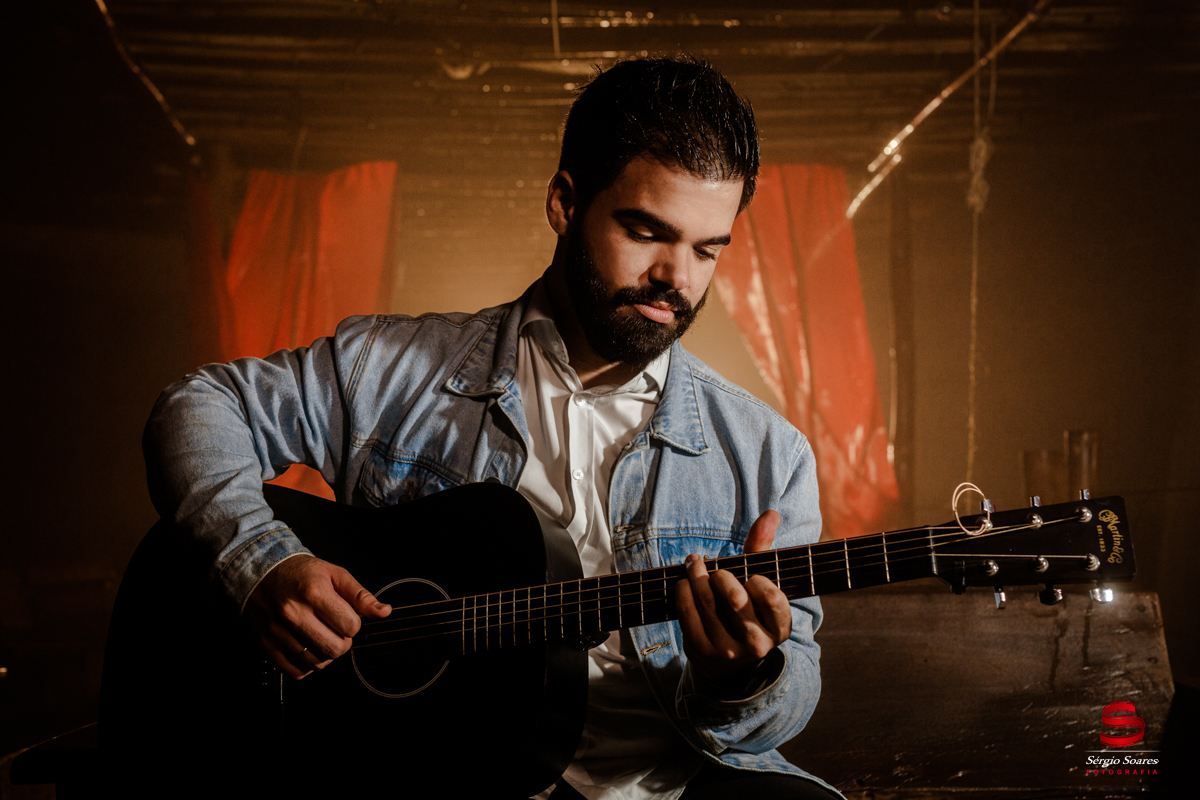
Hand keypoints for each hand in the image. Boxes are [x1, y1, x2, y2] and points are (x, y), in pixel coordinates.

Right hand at [245, 554, 390, 679]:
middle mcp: (294, 613)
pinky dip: (306, 665)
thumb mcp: (334, 574)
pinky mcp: (267, 646)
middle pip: (336, 649)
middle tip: (334, 628)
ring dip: (325, 654)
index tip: (344, 615)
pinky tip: (305, 646)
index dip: (353, 622)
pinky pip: (297, 672)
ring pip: (318, 663)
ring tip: (318, 635)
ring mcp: (278, 632)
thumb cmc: (298, 573)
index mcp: (314, 593)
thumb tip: (383, 611)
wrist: (260, 573)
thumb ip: (360, 595)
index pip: (351, 626)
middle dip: (342, 641)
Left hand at [675, 510, 792, 682]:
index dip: (758, 581)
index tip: (750, 576)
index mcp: (779, 628)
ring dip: (696, 576)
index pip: (772, 598)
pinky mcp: (702, 651)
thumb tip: (771, 514)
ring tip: (694, 564)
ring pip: (707, 602)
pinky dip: (683, 590)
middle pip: (735, 598)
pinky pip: (687, 613)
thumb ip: (763, 549)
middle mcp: (757, 644)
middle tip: (714, 569)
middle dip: (721, 575)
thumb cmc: (748, 609)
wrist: (729, 660)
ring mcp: (728, 651)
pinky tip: (684, 582)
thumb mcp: (759, 584)